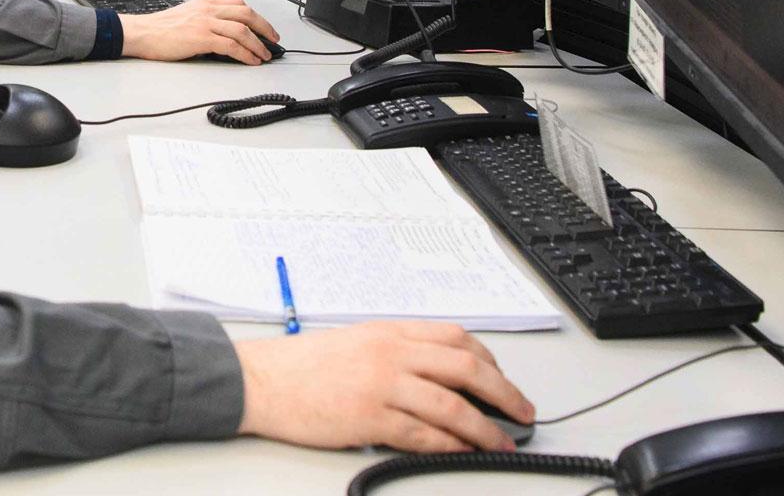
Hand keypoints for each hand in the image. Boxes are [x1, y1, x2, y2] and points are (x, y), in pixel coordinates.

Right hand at [119, 0, 278, 63]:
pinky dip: (245, 54)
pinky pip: (231, 45)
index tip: (264, 27)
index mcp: (205, 3)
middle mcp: (208, 10)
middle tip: (273, 40)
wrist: (141, 33)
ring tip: (265, 55)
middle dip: (265, 27)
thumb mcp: (187, 15)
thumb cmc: (159, 29)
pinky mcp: (201, 38)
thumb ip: (205, 19)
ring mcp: (205, 23)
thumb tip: (223, 33)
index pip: (239, 4)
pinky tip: (251, 60)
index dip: (256, 16)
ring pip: (242, 30)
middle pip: (246, 14)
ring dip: (258, 44)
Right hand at [234, 322, 533, 452]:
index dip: (489, 360)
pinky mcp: (369, 418)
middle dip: (503, 392)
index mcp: (389, 330)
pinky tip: (462, 452)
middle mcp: (391, 353)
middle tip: (523, 411)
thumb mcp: (355, 341)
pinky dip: (449, 445)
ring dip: (484, 427)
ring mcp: (381, 385)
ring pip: (451, 405)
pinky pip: (422, 434)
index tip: (502, 378)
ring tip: (501, 441)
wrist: (260, 380)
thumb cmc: (301, 365)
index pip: (455, 338)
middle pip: (465, 368)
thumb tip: (435, 375)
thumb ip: (395, 351)